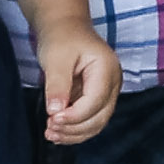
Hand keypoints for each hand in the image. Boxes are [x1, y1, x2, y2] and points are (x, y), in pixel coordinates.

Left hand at [38, 26, 121, 143]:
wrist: (65, 28)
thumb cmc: (62, 38)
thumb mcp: (56, 58)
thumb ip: (57, 85)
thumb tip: (55, 112)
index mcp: (107, 69)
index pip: (95, 101)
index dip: (74, 115)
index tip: (52, 119)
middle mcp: (113, 83)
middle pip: (99, 117)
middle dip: (74, 128)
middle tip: (50, 129)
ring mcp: (107, 93)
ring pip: (96, 123)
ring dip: (74, 133)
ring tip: (51, 134)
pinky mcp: (97, 100)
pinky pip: (90, 121)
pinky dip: (75, 130)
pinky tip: (58, 133)